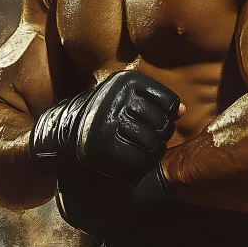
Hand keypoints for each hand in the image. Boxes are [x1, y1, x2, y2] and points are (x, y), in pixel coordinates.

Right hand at [30, 71, 183, 183]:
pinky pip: (139, 160)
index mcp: (126, 81)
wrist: (65, 130)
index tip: (155, 121)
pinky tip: (133, 162)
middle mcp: (118, 99)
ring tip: (140, 149)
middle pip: (164, 124)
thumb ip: (156, 102)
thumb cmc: (106, 113)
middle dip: (161, 136)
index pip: (170, 102)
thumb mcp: (128, 98)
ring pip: (154, 144)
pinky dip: (141, 165)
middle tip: (148, 138)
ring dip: (152, 152)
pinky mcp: (105, 146)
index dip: (169, 116)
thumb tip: (182, 111)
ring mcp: (110, 122)